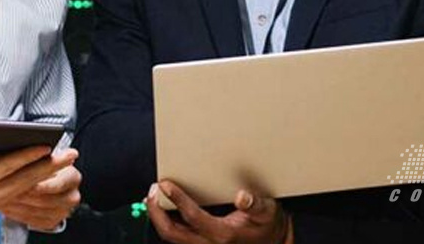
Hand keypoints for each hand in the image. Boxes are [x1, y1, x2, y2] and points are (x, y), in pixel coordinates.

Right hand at [0, 144, 75, 233]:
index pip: (6, 168)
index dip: (27, 156)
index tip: (46, 146)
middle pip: (23, 180)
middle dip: (48, 167)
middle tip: (71, 154)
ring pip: (23, 189)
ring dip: (44, 175)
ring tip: (62, 161)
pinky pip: (15, 195)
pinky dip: (31, 184)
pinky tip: (42, 174)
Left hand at [146, 180, 290, 243]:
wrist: (272, 241)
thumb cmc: (267, 224)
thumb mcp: (267, 211)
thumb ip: (255, 204)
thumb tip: (242, 196)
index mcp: (223, 234)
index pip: (192, 217)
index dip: (176, 199)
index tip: (165, 184)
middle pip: (172, 232)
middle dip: (156, 211)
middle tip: (152, 191)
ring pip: (171, 237)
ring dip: (157, 218)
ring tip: (151, 198)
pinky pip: (177, 238)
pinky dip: (165, 224)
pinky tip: (161, 210)